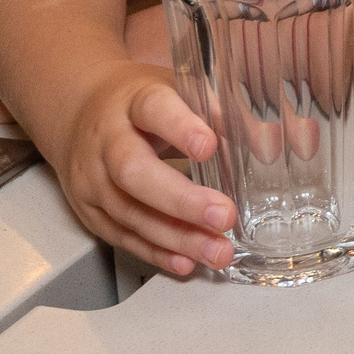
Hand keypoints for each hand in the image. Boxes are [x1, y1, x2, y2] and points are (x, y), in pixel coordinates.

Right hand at [45, 60, 236, 276]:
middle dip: (181, 199)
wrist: (78, 113)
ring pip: (130, 212)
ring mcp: (93, 179)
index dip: (180, 127)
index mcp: (133, 101)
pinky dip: (156, 253)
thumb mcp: (177, 91)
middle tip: (224, 215)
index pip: (154, 109)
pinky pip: (122, 236)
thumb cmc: (140, 103)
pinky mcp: (89, 211)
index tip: (209, 146)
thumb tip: (274, 140)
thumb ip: (222, 112)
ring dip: (177, 237)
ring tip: (218, 251)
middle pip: (134, 172)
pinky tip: (186, 262)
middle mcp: (106, 140)